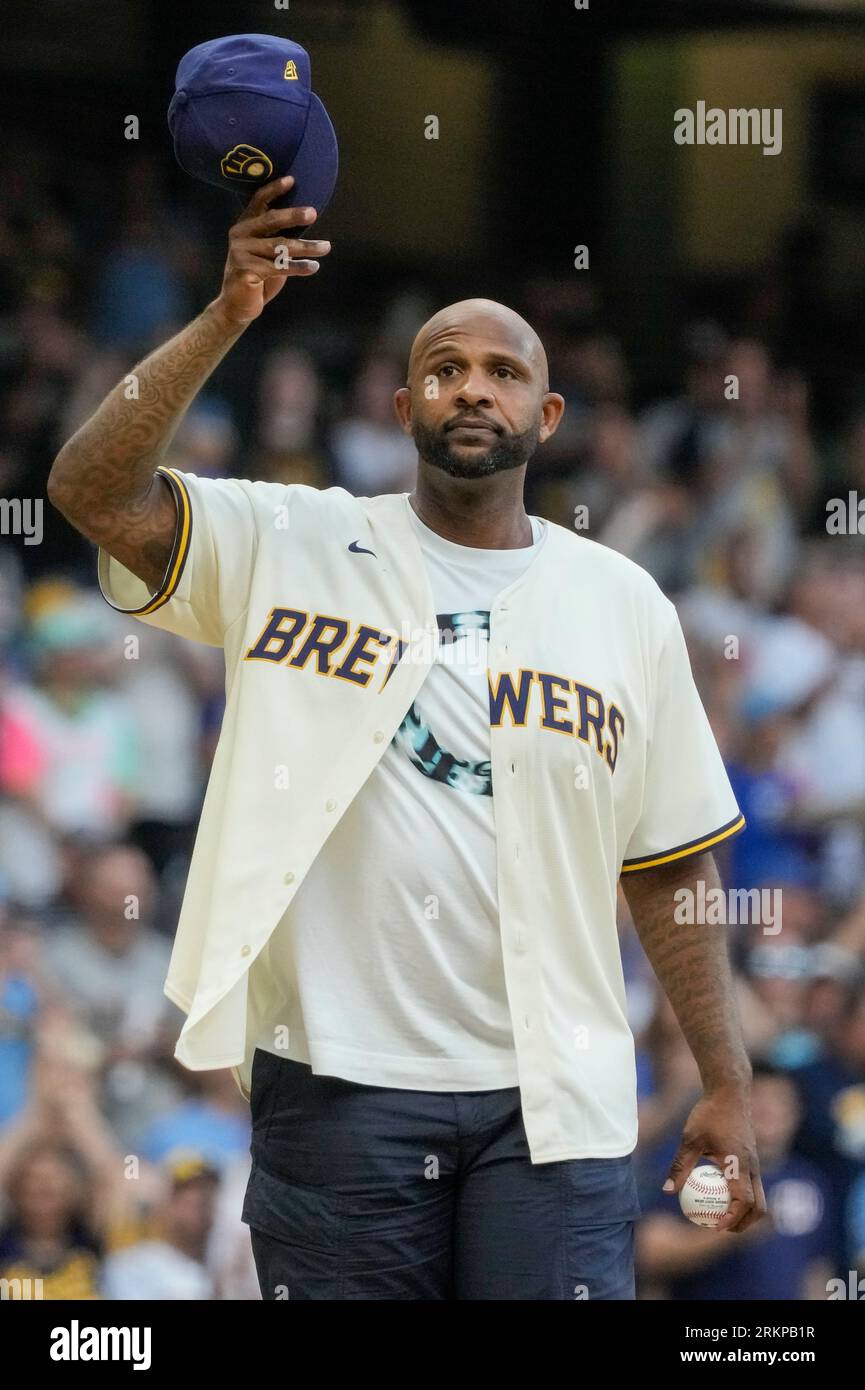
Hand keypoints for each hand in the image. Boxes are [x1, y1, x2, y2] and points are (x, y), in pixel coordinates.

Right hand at [213, 174, 331, 326]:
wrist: (237, 305)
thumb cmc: (257, 275)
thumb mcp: (267, 250)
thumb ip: (277, 234)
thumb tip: (307, 216)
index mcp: (244, 225)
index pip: (259, 201)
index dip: (275, 190)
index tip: (292, 180)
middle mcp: (240, 235)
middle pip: (270, 220)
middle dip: (293, 215)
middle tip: (314, 213)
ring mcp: (241, 252)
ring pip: (280, 246)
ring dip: (306, 247)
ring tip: (326, 247)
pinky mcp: (246, 271)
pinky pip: (279, 267)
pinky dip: (299, 267)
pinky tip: (313, 267)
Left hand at [663, 1085, 766, 1232]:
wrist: (729, 1093)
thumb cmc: (708, 1114)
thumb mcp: (689, 1139)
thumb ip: (680, 1165)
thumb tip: (667, 1190)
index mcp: (739, 1164)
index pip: (743, 1201)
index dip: (732, 1219)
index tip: (715, 1227)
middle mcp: (753, 1167)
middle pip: (759, 1207)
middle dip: (744, 1224)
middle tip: (721, 1229)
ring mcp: (755, 1163)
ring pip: (760, 1198)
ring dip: (745, 1212)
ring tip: (722, 1218)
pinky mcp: (753, 1159)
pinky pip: (753, 1186)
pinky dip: (743, 1198)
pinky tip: (720, 1195)